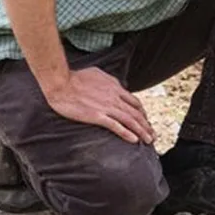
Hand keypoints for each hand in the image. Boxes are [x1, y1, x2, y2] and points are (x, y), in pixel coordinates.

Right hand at [41, 67, 155, 144]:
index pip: (135, 102)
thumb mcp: (98, 74)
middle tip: (153, 135)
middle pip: (136, 113)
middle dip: (147, 125)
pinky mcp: (97, 116)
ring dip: (142, 131)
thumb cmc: (76, 77)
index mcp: (115, 88)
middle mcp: (115, 98)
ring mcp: (107, 107)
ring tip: (149, 140)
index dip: (143, 113)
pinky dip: (126, 133)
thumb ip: (110, 81)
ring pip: (130, 120)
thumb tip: (116, 85)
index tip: (146, 121)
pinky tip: (134, 140)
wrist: (61, 83)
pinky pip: (116, 126)